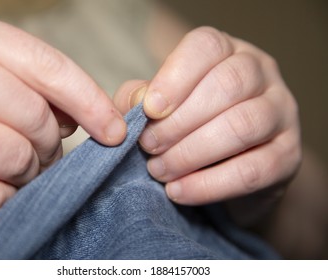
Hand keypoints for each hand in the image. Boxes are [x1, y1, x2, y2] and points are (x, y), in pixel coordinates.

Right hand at [0, 7, 125, 217]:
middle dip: (50, 145)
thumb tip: (80, 119)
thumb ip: (32, 80)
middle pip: (35, 118)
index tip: (116, 131)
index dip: (91, 103)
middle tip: (43, 152)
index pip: (49, 68)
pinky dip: (2, 196)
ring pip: (14, 157)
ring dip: (28, 171)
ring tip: (19, 166)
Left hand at [114, 27, 300, 224]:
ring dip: (191, 153)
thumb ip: (140, 97)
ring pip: (242, 126)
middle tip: (148, 146)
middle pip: (227, 85)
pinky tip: (178, 191)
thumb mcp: (159, 105)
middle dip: (178, 121)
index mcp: (228, 52)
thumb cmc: (186, 126)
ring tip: (159, 171)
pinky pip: (252, 171)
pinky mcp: (288, 155)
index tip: (149, 110)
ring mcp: (281, 113)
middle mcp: (262, 74)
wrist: (227, 167)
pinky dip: (208, 185)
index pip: (207, 47)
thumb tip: (138, 102)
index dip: (174, 77)